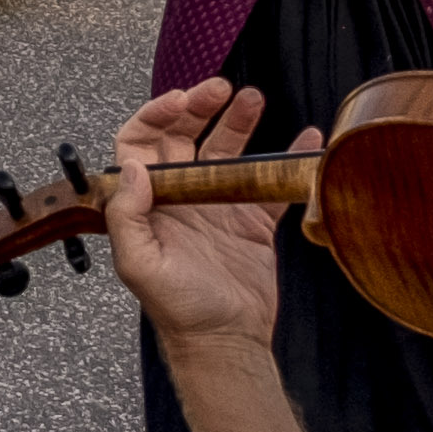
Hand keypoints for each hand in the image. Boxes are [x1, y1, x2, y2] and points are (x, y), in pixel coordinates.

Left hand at [97, 79, 285, 358]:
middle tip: (219, 88)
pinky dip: (287, 158)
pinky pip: (269, 182)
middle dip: (198, 107)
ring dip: (237, 121)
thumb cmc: (180, 312)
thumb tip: (131, 168)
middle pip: (183, 138)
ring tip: (251, 98)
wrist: (226, 343)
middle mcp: (180, 199)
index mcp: (148, 205)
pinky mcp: (252, 221)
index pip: (140, 145)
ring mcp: (216, 206)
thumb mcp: (140, 265)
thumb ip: (128, 215)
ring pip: (225, 151)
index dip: (155, 117)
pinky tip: (303, 137)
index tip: (180, 102)